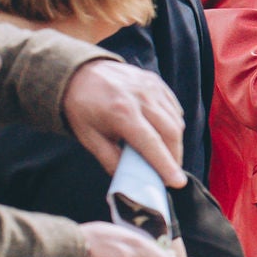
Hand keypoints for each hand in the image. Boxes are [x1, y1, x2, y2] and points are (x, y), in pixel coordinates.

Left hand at [61, 59, 186, 187]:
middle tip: (170, 171)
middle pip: (170, 132)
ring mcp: (151, 87)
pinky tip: (162, 132)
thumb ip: (111, 160)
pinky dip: (173, 124)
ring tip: (166, 154)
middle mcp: (140, 97)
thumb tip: (131, 180)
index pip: (151, 143)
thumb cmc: (83, 108)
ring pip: (176, 121)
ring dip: (175, 142)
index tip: (177, 183)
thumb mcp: (89, 137)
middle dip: (174, 156)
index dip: (165, 164)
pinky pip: (174, 109)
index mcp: (121, 112)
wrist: (79, 73)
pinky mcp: (156, 82)